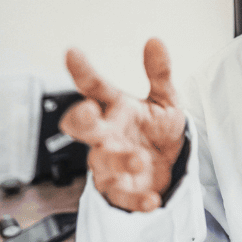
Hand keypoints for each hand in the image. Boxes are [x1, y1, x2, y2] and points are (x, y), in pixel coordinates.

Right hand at [61, 40, 186, 211]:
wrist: (170, 166)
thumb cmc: (157, 131)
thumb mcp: (165, 100)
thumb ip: (160, 73)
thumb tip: (155, 41)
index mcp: (114, 109)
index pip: (94, 87)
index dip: (83, 71)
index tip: (72, 53)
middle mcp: (106, 135)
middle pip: (81, 126)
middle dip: (80, 119)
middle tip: (88, 111)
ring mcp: (109, 163)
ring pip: (102, 162)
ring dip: (119, 160)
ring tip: (139, 158)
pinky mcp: (120, 190)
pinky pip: (122, 196)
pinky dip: (136, 200)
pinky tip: (151, 200)